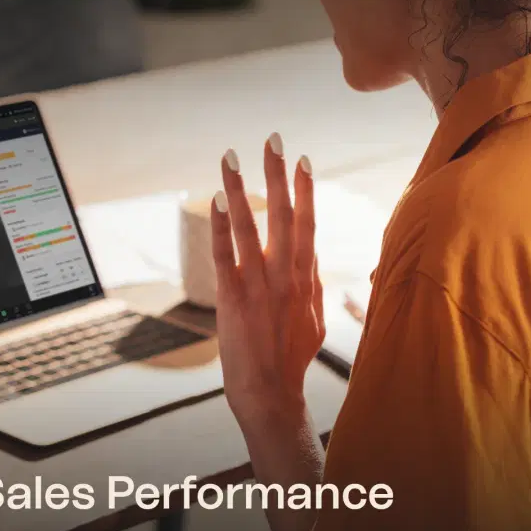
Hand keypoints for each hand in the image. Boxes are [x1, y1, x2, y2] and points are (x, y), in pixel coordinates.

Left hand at [211, 134, 325, 434]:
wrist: (271, 391)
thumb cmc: (292, 357)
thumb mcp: (315, 318)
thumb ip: (314, 284)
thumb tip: (313, 257)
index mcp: (306, 277)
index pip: (307, 223)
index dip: (305, 190)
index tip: (303, 159)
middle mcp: (285, 275)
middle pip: (283, 214)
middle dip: (277, 174)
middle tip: (272, 139)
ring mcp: (259, 285)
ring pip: (249, 226)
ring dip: (240, 188)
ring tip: (231, 157)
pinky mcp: (233, 297)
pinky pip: (224, 254)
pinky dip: (220, 226)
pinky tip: (215, 200)